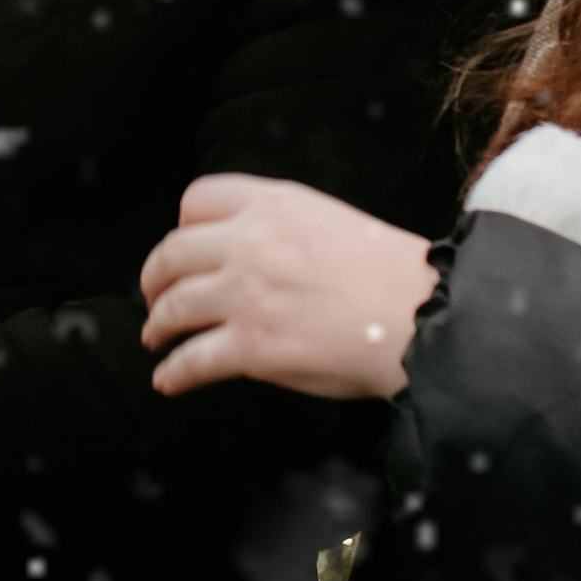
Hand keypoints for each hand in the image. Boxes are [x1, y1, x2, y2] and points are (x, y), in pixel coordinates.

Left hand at [139, 175, 436, 402]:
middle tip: (156, 298)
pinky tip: (169, 380)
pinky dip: (173, 373)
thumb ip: (282, 226)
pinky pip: (192, 361)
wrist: (426, 316)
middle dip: (154, 279)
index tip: (182, 250)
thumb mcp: (331, 221)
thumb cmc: (391, 276)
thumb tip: (244, 251)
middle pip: (171, 253)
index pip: (197, 200)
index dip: (182, 229)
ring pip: (173, 307)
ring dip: (157, 325)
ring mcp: (246, 294)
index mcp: (274, 205)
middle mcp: (251, 242)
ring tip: (156, 337)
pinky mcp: (252, 347)